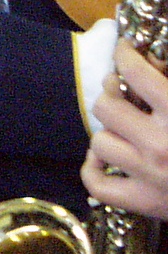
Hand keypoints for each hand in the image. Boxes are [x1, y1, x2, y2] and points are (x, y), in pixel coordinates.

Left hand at [86, 40, 167, 218]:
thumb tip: (154, 61)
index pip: (134, 72)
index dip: (126, 54)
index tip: (126, 50)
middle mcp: (160, 145)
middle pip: (106, 107)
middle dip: (114, 97)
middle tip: (125, 97)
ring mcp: (150, 176)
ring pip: (100, 142)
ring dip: (110, 133)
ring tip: (124, 130)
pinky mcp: (146, 203)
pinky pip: (99, 185)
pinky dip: (94, 170)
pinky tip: (105, 159)